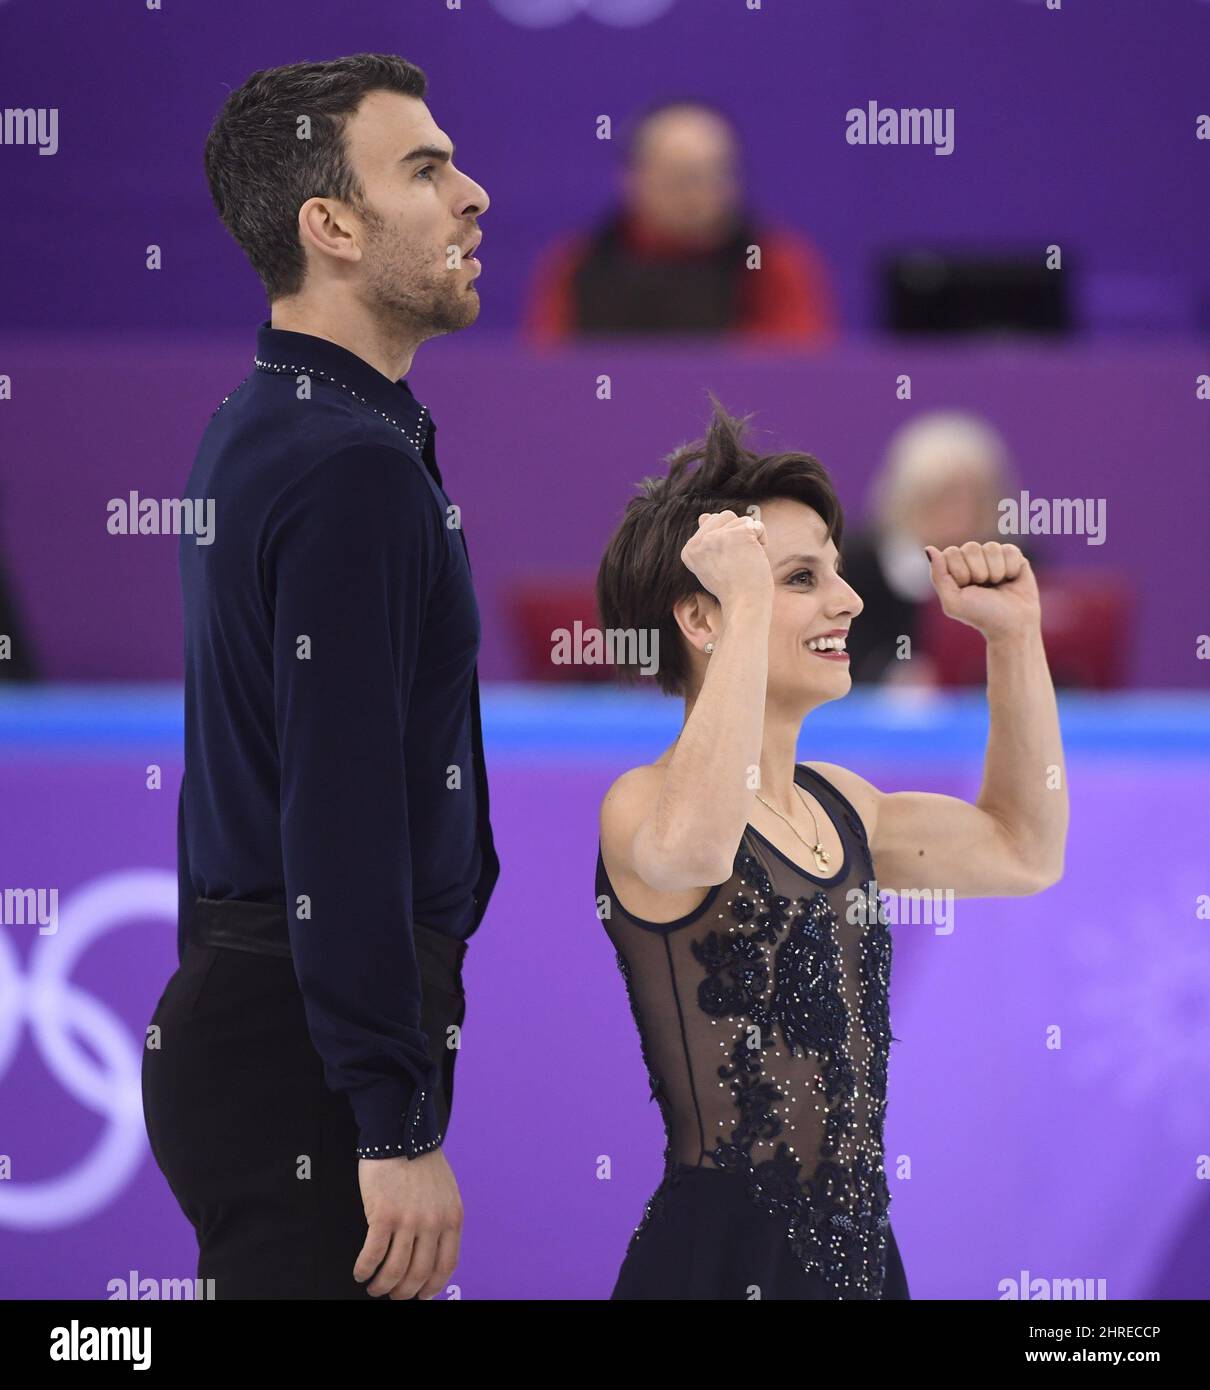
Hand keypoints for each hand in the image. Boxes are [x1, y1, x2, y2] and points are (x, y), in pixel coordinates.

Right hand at [354, 1149, 461, 1298]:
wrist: (400, 1134)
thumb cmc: (421, 1161)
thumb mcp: (445, 1192)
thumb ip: (442, 1220)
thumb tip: (432, 1252)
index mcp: (451, 1218)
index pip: (446, 1265)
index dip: (432, 1286)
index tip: (421, 1296)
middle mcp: (432, 1223)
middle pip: (419, 1273)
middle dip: (404, 1292)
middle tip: (393, 1295)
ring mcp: (408, 1220)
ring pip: (395, 1270)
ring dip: (382, 1285)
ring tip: (374, 1287)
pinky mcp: (384, 1215)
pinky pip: (373, 1254)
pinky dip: (365, 1269)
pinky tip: (360, 1272)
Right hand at [680, 510, 772, 608]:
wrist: (744, 605)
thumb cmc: (732, 588)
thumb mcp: (710, 564)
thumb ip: (706, 541)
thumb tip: (704, 516)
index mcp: (689, 549)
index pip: (711, 523)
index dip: (727, 540)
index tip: (727, 563)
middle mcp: (699, 541)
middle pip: (725, 516)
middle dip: (738, 534)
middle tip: (738, 560)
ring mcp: (717, 537)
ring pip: (741, 520)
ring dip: (751, 538)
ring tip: (746, 560)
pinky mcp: (738, 534)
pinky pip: (757, 525)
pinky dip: (762, 540)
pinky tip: (755, 557)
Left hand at [925, 541, 1039, 640]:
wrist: (1013, 625)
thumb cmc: (981, 615)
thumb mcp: (953, 601)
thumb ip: (938, 576)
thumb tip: (929, 548)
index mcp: (954, 567)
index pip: (951, 552)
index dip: (960, 572)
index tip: (966, 588)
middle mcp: (972, 559)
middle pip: (971, 547)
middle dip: (978, 572)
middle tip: (984, 588)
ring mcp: (993, 556)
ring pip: (991, 547)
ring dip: (995, 571)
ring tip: (997, 585)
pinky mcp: (1014, 556)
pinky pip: (1009, 550)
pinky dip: (1010, 568)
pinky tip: (1010, 579)